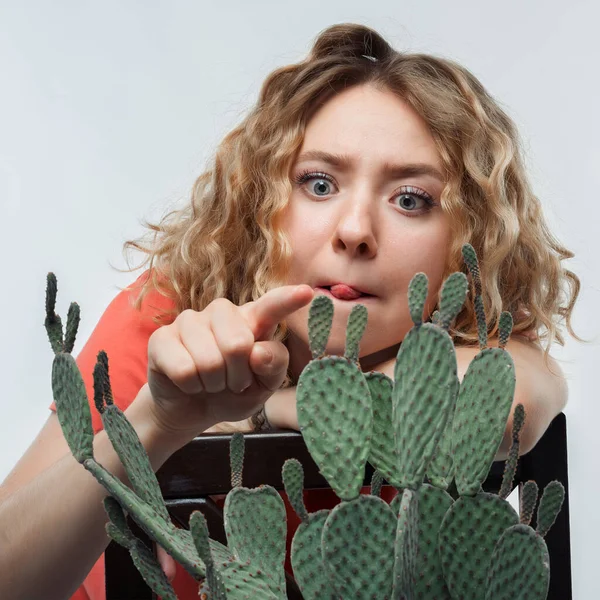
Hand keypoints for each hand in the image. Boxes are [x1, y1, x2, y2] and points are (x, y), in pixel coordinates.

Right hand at [146, 284, 313, 442]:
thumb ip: (273, 367)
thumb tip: (258, 353)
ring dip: (213, 384)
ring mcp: (189, 321)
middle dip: (237, 376)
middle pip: (237, 344)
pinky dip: (190, 387)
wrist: (190, 408)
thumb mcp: (263, 386)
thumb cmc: (233, 391)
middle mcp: (222, 312)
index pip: (271, 306)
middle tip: (233, 381)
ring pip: (209, 361)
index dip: (288, 299)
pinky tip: (188, 382)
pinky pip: (184, 370)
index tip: (307, 293)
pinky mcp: (162, 337)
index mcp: (252, 320)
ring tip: (210, 381)